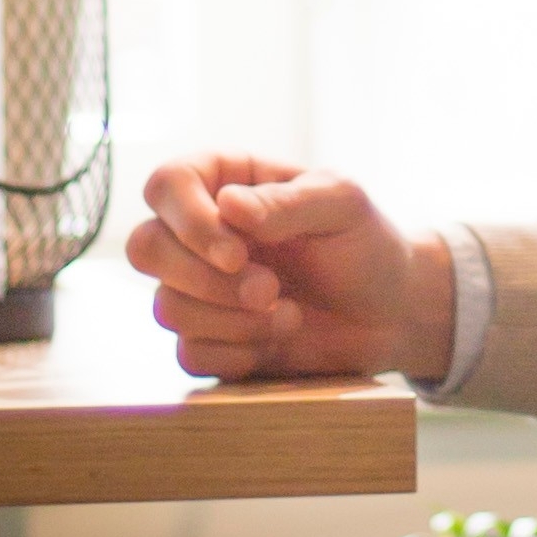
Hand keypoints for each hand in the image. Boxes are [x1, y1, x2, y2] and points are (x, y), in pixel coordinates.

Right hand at [125, 151, 453, 385]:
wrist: (390, 312)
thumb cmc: (365, 243)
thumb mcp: (343, 205)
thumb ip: (288, 201)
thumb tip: (226, 204)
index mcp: (226, 181)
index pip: (166, 185)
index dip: (188, 222)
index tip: (238, 253)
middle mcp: (201, 233)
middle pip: (146, 249)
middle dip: (206, 280)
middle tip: (270, 290)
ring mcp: (200, 289)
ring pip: (166, 308)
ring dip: (230, 321)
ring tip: (288, 314)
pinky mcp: (211, 341)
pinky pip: (189, 355)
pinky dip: (236, 355)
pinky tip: (277, 340)